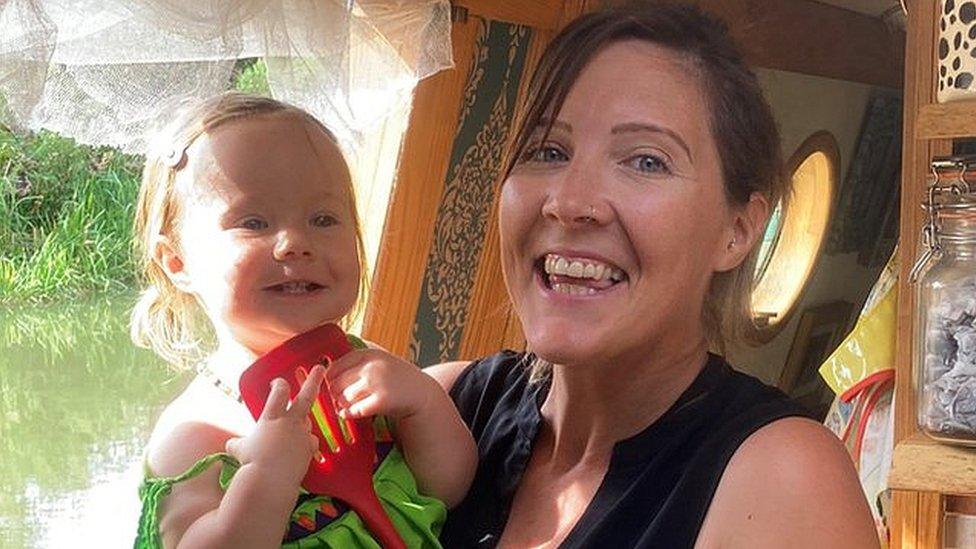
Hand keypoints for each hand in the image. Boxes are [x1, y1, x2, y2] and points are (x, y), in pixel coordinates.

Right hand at [225, 364, 324, 486]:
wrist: (270, 480)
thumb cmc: (252, 462)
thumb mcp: (240, 450)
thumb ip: (238, 443)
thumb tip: (232, 444)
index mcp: (272, 417)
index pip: (279, 391)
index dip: (279, 384)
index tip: (278, 383)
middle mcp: (290, 422)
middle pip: (306, 396)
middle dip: (314, 380)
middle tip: (320, 368)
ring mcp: (302, 434)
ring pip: (305, 422)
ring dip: (299, 425)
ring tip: (288, 437)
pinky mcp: (309, 448)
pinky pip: (309, 442)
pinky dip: (304, 443)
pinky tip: (297, 450)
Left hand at [325, 349, 438, 420]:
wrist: (421, 392)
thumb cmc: (395, 378)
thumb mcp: (378, 361)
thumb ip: (356, 363)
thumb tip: (323, 369)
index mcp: (368, 354)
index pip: (335, 366)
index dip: (329, 379)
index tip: (331, 386)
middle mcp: (371, 366)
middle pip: (337, 383)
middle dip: (335, 394)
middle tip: (338, 399)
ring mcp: (377, 383)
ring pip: (344, 397)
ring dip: (343, 404)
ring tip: (347, 405)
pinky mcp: (382, 400)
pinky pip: (355, 410)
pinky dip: (350, 414)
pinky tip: (352, 413)